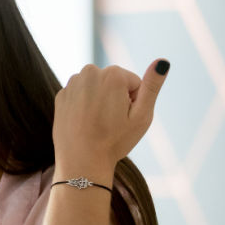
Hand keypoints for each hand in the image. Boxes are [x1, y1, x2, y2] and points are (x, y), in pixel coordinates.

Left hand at [52, 59, 168, 179]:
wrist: (81, 162)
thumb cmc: (114, 141)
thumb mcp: (142, 115)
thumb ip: (152, 86)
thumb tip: (162, 61)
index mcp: (112, 74)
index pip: (134, 83)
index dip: (133, 102)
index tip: (123, 118)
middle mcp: (89, 72)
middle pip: (114, 83)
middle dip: (116, 98)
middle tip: (111, 122)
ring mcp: (72, 83)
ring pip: (96, 88)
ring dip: (99, 101)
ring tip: (97, 123)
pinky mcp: (61, 95)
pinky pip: (80, 96)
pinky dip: (84, 106)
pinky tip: (83, 123)